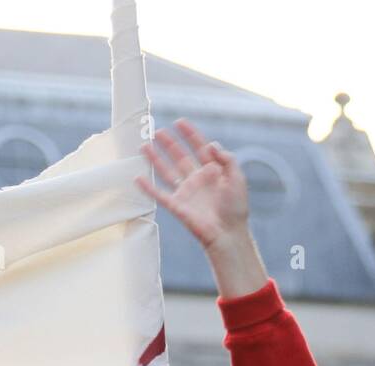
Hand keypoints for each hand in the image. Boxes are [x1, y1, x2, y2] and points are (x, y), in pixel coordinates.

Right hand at [135, 117, 248, 251]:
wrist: (228, 233)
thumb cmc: (235, 209)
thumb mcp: (237, 179)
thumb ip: (227, 159)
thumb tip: (212, 144)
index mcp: (212, 172)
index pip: (199, 148)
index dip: (190, 135)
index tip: (180, 122)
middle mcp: (197, 180)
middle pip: (180, 157)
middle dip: (169, 144)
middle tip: (157, 131)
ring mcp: (186, 192)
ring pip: (167, 172)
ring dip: (155, 159)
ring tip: (144, 145)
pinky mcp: (177, 206)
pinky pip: (159, 194)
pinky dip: (148, 187)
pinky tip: (137, 177)